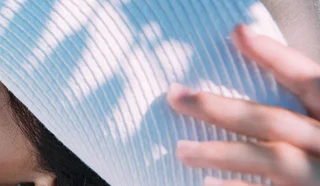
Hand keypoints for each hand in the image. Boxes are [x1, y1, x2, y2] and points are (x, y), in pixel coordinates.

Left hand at [167, 25, 319, 185]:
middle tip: (176, 96)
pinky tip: (208, 184)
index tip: (237, 34)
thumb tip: (249, 87)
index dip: (275, 56)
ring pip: (272, 159)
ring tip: (181, 150)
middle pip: (274, 120)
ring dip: (222, 153)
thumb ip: (308, 109)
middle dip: (221, 108)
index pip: (311, 79)